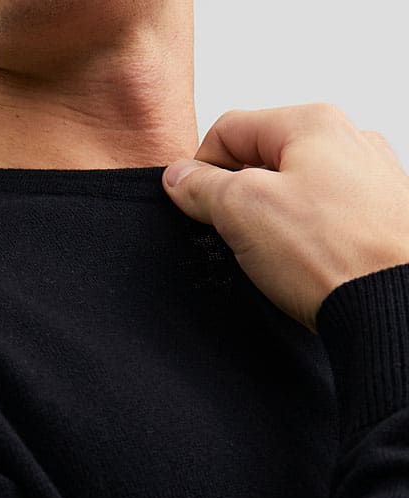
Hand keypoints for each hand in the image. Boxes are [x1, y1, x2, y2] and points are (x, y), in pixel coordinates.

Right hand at [162, 103, 408, 333]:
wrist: (392, 303)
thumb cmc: (335, 255)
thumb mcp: (243, 211)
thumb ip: (203, 187)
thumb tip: (180, 178)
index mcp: (313, 123)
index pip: (230, 129)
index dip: (199, 167)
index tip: (191, 204)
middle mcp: (349, 142)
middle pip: (263, 159)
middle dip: (237, 196)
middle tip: (228, 235)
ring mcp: (369, 181)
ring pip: (294, 190)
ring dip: (270, 220)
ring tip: (270, 255)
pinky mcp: (378, 219)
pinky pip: (323, 219)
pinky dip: (303, 239)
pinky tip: (302, 264)